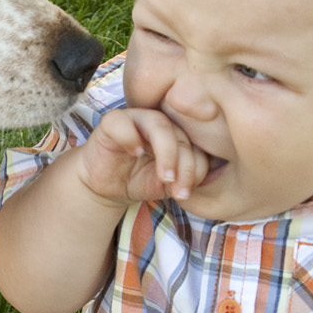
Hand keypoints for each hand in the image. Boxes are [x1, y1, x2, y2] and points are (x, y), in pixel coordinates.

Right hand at [71, 107, 209, 207]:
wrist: (107, 188)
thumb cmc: (140, 181)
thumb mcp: (169, 184)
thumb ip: (188, 177)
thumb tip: (205, 179)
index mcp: (178, 133)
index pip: (196, 145)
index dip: (196, 170)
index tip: (185, 193)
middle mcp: (159, 122)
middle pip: (181, 134)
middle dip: (184, 165)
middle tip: (178, 190)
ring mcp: (136, 119)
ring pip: (159, 124)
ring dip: (166, 153)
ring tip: (164, 177)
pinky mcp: (111, 122)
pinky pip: (122, 121)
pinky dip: (130, 137)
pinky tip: (134, 153)